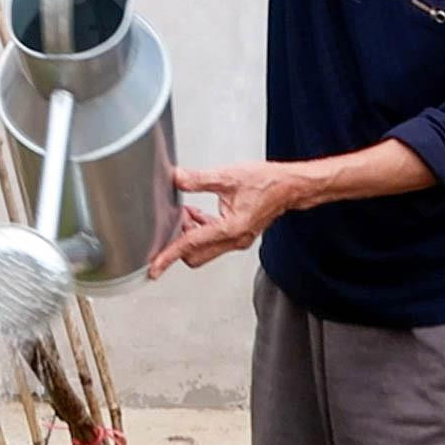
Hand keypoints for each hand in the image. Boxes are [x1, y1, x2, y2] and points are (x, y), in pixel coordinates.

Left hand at [147, 162, 298, 279]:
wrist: (290, 187)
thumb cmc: (267, 182)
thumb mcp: (228, 176)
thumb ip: (198, 179)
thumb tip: (177, 179)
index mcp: (231, 228)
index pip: (190, 245)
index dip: (169, 256)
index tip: (154, 268)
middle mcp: (234, 240)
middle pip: (194, 254)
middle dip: (179, 240)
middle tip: (176, 218)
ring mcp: (237, 241)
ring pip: (202, 250)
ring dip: (190, 234)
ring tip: (189, 212)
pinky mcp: (238, 237)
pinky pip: (212, 242)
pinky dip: (201, 231)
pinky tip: (199, 214)